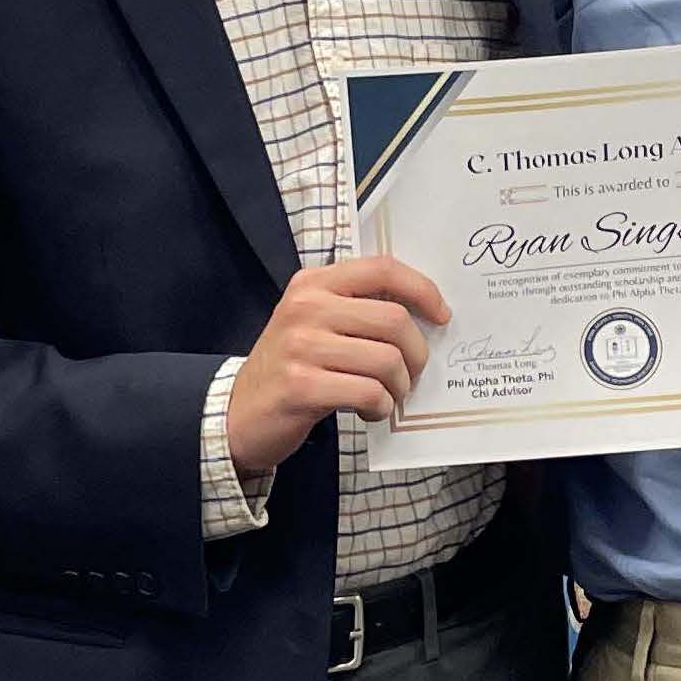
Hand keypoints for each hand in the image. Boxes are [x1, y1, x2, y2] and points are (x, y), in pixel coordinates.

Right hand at [225, 254, 450, 477]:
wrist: (238, 411)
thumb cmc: (290, 367)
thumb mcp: (313, 322)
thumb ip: (356, 308)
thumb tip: (423, 315)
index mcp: (314, 283)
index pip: (382, 269)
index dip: (422, 290)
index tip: (441, 315)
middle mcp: (306, 307)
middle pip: (394, 319)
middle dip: (416, 354)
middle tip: (410, 375)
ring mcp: (301, 345)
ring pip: (386, 360)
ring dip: (399, 387)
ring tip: (386, 397)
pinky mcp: (301, 385)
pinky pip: (368, 392)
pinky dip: (380, 407)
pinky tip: (370, 411)